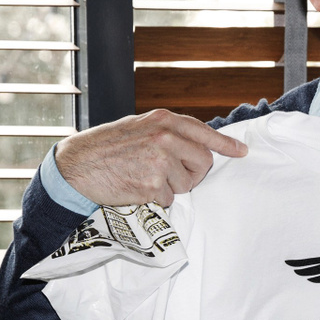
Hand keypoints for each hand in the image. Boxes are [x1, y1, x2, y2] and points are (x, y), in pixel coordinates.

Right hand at [53, 109, 246, 207]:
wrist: (77, 166)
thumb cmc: (105, 148)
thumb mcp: (137, 128)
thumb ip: (166, 132)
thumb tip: (193, 145)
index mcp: (162, 120)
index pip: (203, 132)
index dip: (225, 144)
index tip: (241, 151)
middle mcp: (165, 137)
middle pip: (203, 162)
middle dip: (193, 174)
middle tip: (170, 175)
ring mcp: (160, 161)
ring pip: (186, 184)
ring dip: (170, 188)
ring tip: (143, 177)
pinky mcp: (153, 185)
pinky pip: (169, 199)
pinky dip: (156, 199)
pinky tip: (136, 188)